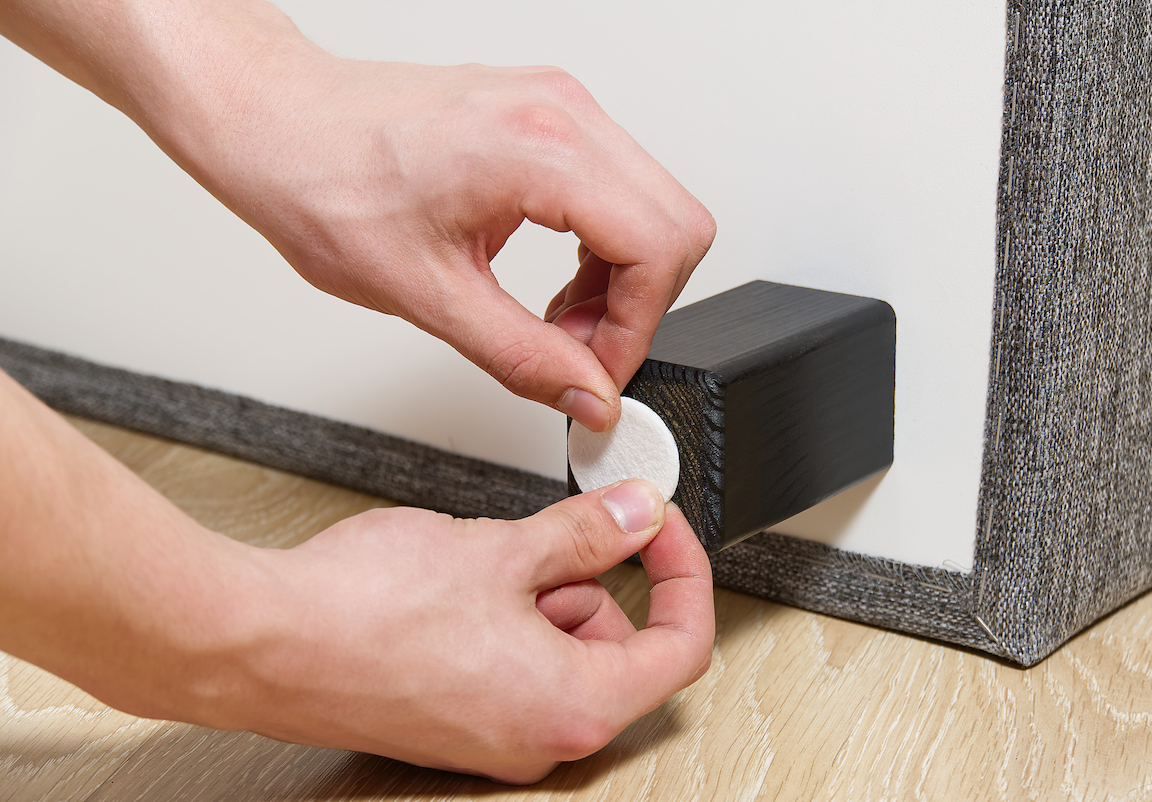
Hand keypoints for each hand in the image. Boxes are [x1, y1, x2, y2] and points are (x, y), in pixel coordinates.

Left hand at [182, 53, 714, 431]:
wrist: (277, 125)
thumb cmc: (323, 184)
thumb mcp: (426, 295)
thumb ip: (523, 356)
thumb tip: (587, 396)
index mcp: (537, 151)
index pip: (658, 248)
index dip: (638, 329)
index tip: (597, 374)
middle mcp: (562, 113)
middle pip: (678, 224)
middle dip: (641, 306)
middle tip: (581, 352)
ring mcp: (559, 105)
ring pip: (656, 205)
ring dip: (624, 278)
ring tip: (560, 321)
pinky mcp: (548, 113)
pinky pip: (619, 186)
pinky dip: (603, 246)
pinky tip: (556, 281)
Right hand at [224, 480, 713, 783]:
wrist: (260, 643)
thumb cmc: (362, 615)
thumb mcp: (502, 551)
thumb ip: (588, 534)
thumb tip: (638, 516)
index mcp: (571, 708)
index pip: (680, 647)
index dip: (683, 574)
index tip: (661, 528)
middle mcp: (538, 738)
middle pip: (618, 649)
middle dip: (596, 580)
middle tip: (552, 534)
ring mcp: (494, 736)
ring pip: (562, 651)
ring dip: (543, 593)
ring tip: (484, 560)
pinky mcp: (456, 721)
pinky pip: (514, 664)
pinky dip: (507, 615)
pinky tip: (460, 583)